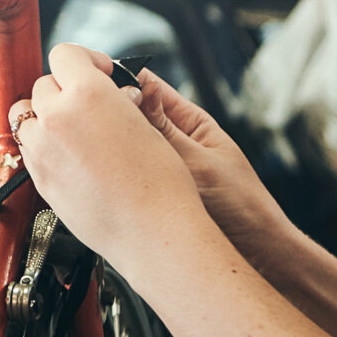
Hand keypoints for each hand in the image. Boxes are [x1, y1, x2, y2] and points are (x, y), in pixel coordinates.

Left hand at [15, 44, 209, 265]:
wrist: (153, 233)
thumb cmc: (160, 185)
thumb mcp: (146, 126)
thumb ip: (118, 102)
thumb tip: (113, 93)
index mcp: (87, 94)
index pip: (65, 54)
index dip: (85, 60)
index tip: (99, 72)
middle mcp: (57, 117)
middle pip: (43, 84)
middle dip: (66, 89)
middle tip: (91, 105)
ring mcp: (43, 149)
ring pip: (26, 116)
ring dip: (46, 115)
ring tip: (75, 128)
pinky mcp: (39, 178)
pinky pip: (29, 148)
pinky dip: (43, 144)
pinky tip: (71, 155)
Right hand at [66, 49, 296, 267]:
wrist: (254, 255)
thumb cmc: (242, 207)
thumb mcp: (200, 163)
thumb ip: (165, 130)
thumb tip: (137, 89)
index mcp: (189, 122)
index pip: (147, 87)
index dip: (119, 80)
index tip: (92, 81)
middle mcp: (172, 142)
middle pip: (129, 117)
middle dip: (105, 115)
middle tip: (82, 118)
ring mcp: (158, 168)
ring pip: (122, 149)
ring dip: (105, 149)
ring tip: (86, 149)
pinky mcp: (148, 195)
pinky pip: (122, 178)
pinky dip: (107, 177)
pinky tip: (94, 179)